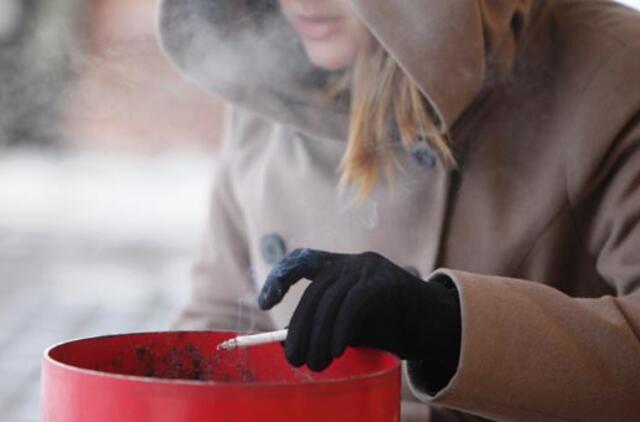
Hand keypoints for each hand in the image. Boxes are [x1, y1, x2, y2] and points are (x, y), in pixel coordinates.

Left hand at [258, 248, 460, 387]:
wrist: (437, 325)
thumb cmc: (390, 325)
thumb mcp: (351, 322)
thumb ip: (325, 324)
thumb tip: (289, 345)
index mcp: (341, 266)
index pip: (302, 260)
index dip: (280, 278)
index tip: (265, 304)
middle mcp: (352, 261)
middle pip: (314, 292)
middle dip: (301, 330)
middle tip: (295, 360)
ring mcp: (369, 268)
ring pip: (330, 300)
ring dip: (319, 337)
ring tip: (316, 364)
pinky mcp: (385, 282)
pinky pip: (353, 306)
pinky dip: (341, 329)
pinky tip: (337, 349)